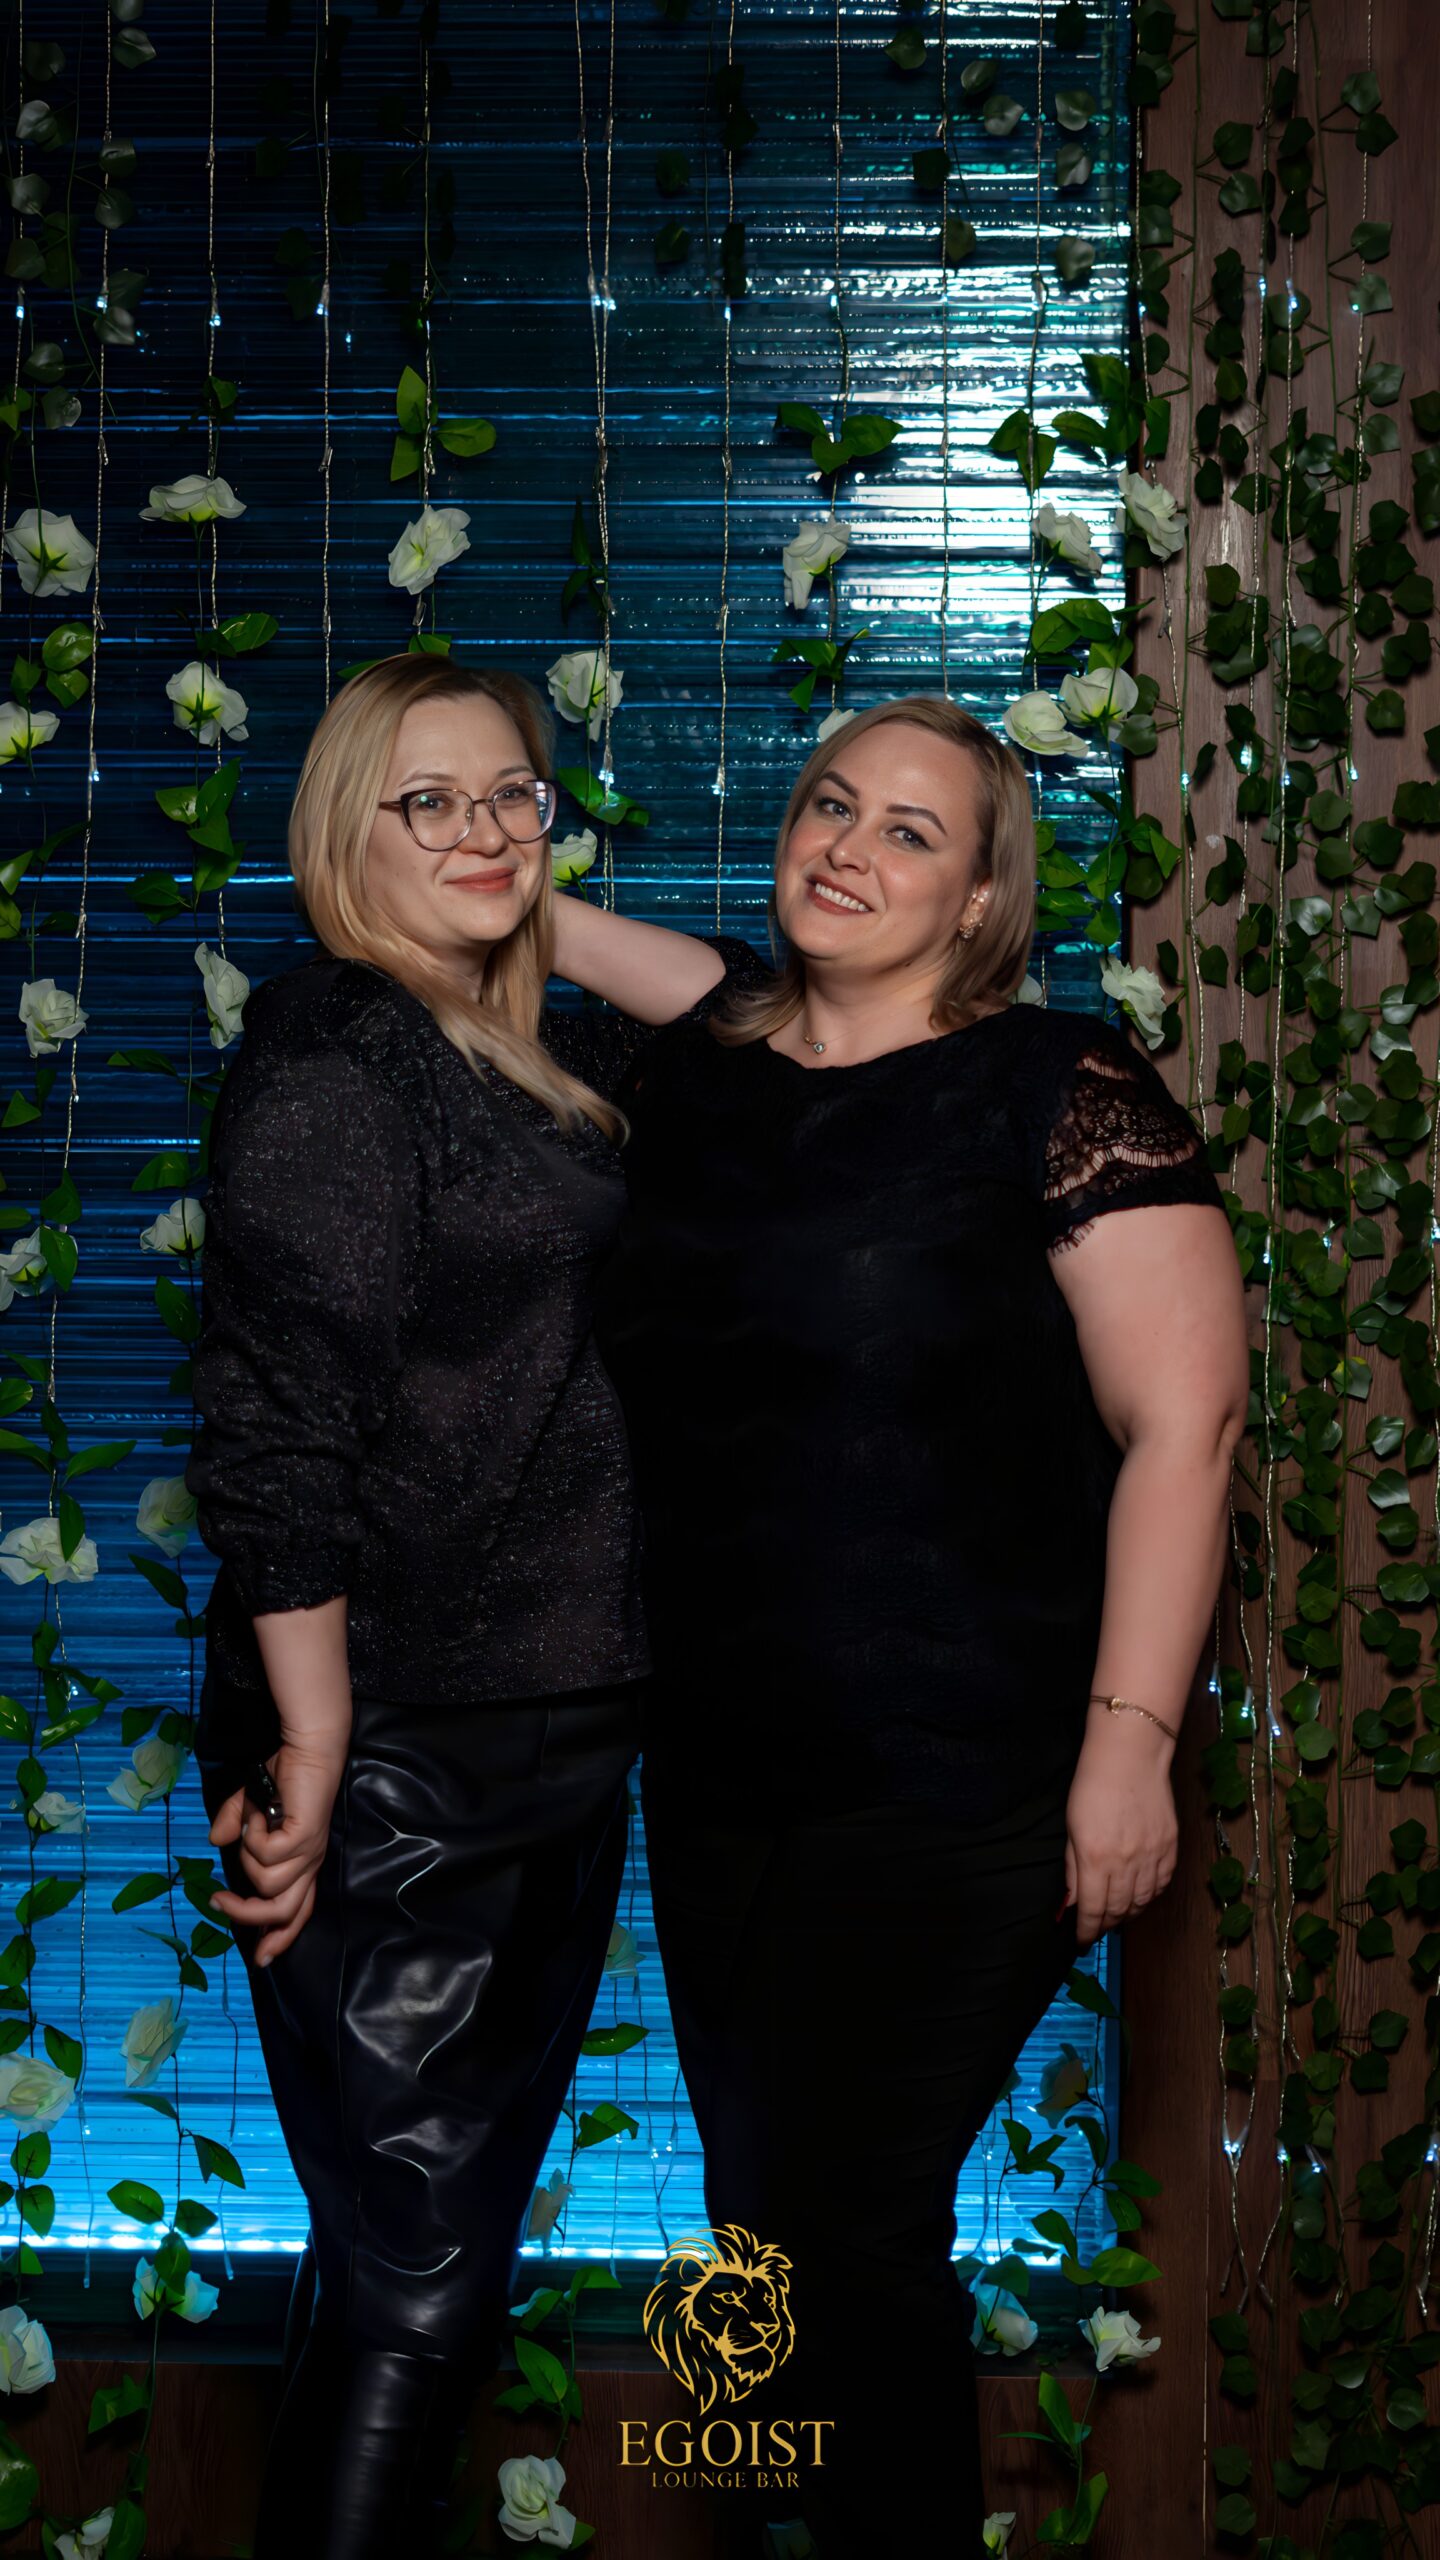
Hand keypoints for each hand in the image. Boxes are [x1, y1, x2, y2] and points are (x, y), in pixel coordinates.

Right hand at [207, 1741, 344, 1967]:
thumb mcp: (250, 1805)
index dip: (281, 1936)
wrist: (309, 1748)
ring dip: (248, 1855)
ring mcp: (309, 1852)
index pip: (297, 1911)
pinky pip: (266, 1855)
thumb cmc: (286, 1775)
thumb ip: (234, 1823)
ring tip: (254, 1823)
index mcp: (303, 1863)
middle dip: (248, 1915)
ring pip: (268, 1883)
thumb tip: (215, 1841)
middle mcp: (309, 1863)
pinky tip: (261, 1811)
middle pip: (283, 1912)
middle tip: (218, 1901)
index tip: (261, 1959)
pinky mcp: (305, 1837)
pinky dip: (254, 1834)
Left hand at [1061, 1705, 1178, 1948]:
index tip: (1080, 1941)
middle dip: (1105, 1925)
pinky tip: (1141, 1898)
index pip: (1092, 1910)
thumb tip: (1073, 1901)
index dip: (1086, 1931)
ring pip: (1142, 1901)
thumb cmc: (1092, 1786)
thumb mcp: (1072, 1828)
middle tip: (1097, 1929)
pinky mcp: (1170, 1847)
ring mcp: (1152, 1856)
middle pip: (1118, 1910)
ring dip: (1128, 1915)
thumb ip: (1073, 1868)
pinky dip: (1150, 1897)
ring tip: (1116, 1917)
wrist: (1131, 1756)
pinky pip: (1162, 1884)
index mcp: (1096, 1859)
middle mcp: (1126, 1863)